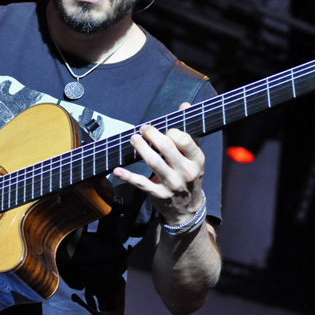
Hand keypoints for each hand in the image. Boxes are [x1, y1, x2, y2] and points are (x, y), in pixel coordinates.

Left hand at [113, 103, 204, 224]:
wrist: (188, 209)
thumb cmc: (189, 175)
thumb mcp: (194, 156)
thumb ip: (188, 131)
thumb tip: (184, 105)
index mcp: (196, 160)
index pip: (184, 140)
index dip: (171, 131)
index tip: (165, 130)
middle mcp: (186, 172)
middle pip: (166, 148)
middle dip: (152, 135)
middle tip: (142, 129)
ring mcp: (171, 184)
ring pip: (153, 163)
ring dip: (140, 148)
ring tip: (133, 139)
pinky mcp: (158, 194)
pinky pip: (140, 183)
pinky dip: (127, 176)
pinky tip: (117, 170)